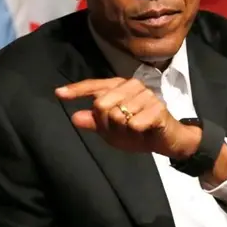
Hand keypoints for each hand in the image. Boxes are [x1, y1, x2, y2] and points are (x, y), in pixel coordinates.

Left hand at [55, 77, 200, 157]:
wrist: (168, 140)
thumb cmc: (139, 132)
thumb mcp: (113, 131)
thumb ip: (95, 123)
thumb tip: (75, 118)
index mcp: (120, 87)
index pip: (94, 86)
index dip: (76, 91)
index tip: (59, 94)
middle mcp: (132, 86)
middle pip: (101, 105)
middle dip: (106, 124)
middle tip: (121, 130)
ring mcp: (146, 95)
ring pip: (118, 116)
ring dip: (124, 131)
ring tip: (135, 131)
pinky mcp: (157, 108)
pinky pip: (133, 124)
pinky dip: (135, 133)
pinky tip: (144, 132)